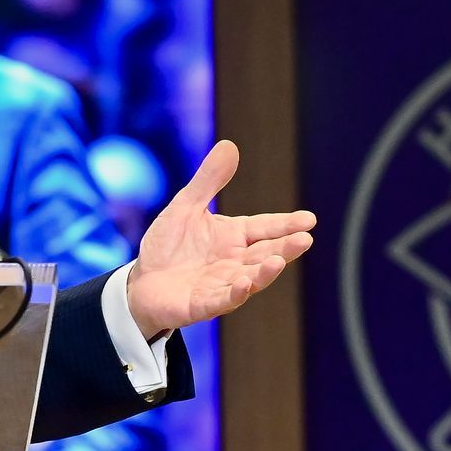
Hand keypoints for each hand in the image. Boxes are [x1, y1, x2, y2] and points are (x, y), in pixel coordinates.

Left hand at [125, 140, 314, 339]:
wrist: (141, 282)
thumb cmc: (168, 245)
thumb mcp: (185, 207)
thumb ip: (208, 181)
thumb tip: (229, 145)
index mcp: (234, 236)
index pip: (265, 228)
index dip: (286, 224)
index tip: (309, 219)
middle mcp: (235, 261)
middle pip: (266, 253)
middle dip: (286, 248)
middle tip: (305, 239)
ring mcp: (222, 284)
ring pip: (251, 278)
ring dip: (265, 272)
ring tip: (277, 261)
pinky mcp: (203, 304)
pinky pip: (223, 300)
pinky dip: (235, 293)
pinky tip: (244, 284)